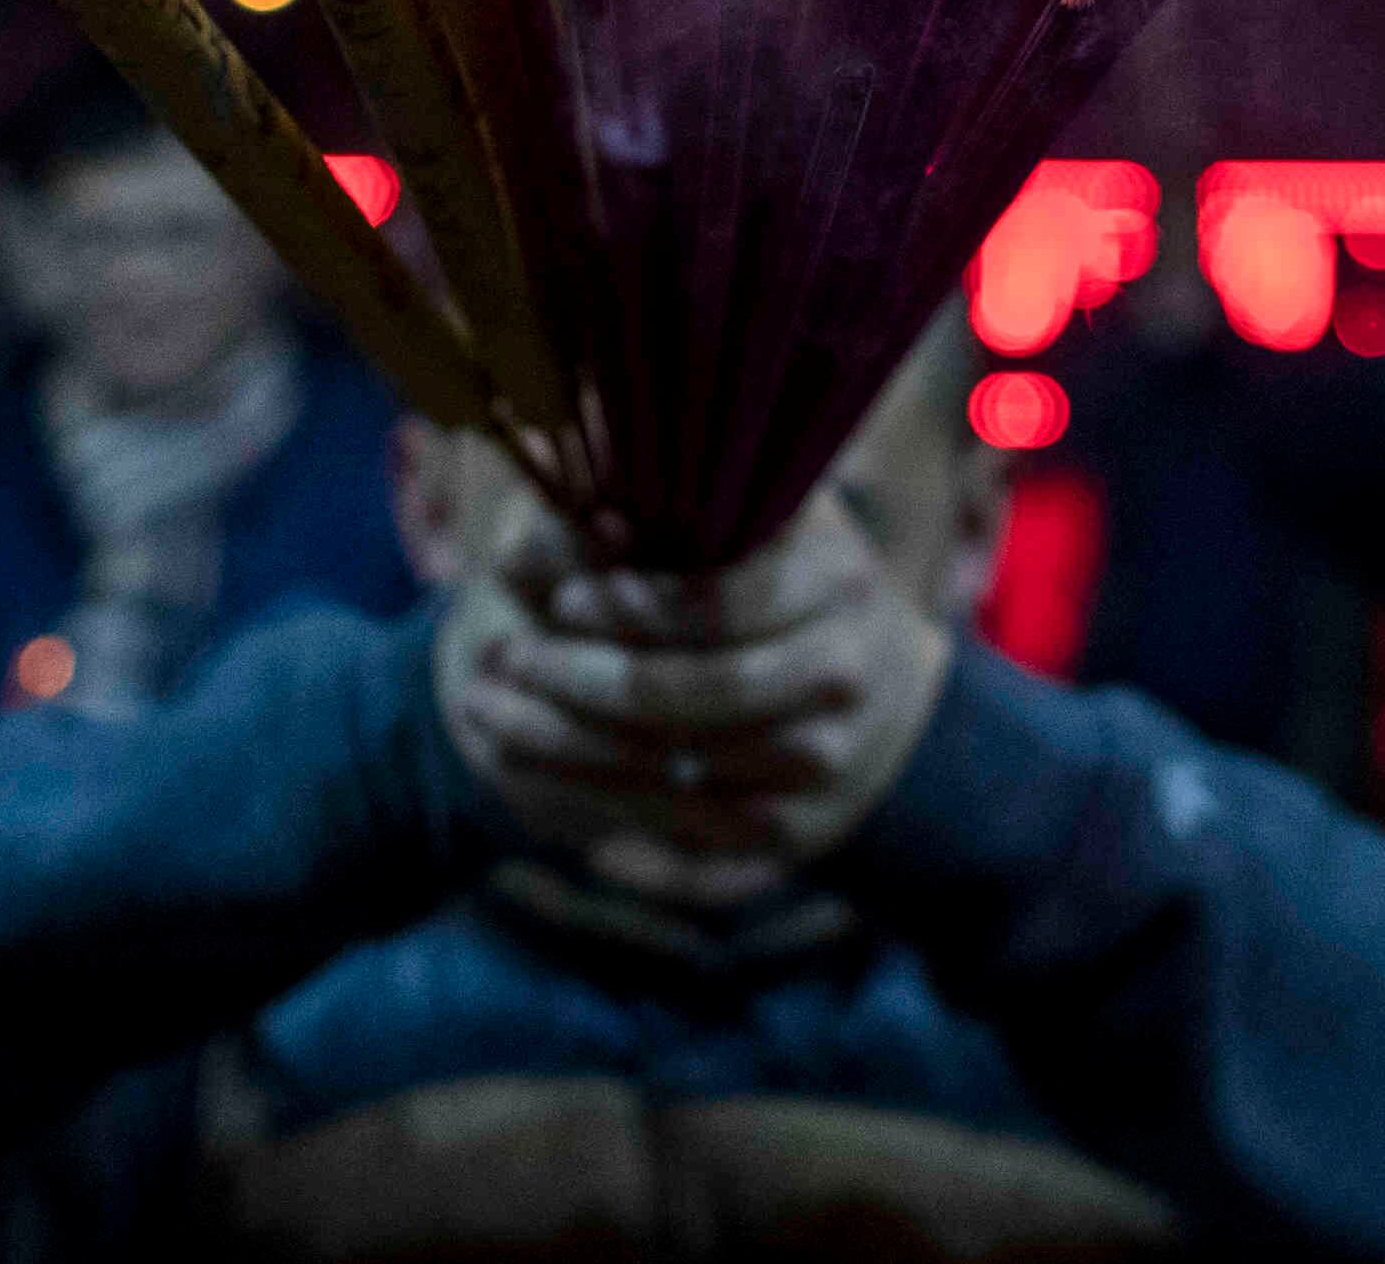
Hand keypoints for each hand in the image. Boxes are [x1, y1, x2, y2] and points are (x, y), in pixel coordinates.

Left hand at [434, 486, 950, 911]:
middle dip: (586, 682)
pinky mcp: (808, 836)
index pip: (717, 601)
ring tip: (498, 730)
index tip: (559, 600)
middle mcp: (844, 674)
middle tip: (507, 661)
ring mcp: (830, 763)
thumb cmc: (781, 581)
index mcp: (835, 578)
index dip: (630, 605)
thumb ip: (638, 520)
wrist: (886, 689)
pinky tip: (584, 842)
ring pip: (693, 783)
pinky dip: (646, 861)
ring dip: (582, 765)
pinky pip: (715, 864)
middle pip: (699, 694)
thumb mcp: (735, 525)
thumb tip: (520, 548)